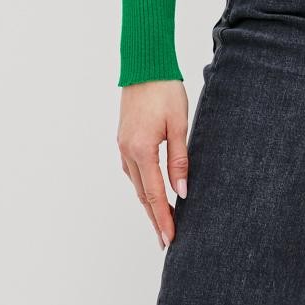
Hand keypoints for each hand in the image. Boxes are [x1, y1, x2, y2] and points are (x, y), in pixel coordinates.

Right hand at [117, 80, 188, 248]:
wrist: (145, 65)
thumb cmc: (164, 90)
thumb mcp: (178, 123)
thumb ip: (179, 159)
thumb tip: (181, 191)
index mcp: (141, 150)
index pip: (154, 194)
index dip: (163, 218)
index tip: (170, 238)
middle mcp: (127, 152)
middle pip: (142, 194)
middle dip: (155, 217)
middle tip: (166, 239)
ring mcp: (123, 145)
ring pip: (136, 183)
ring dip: (148, 202)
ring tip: (161, 219)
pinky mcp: (124, 139)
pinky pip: (132, 170)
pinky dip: (142, 185)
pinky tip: (150, 189)